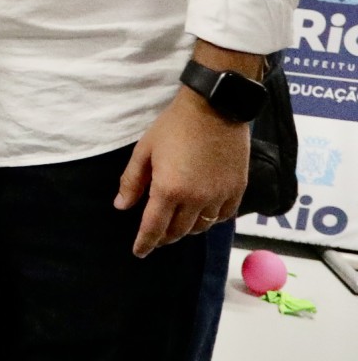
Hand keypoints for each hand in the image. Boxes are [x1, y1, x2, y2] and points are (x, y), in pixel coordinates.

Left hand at [115, 86, 249, 257]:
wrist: (215, 108)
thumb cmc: (174, 126)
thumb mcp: (144, 150)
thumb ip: (132, 181)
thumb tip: (122, 206)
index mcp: (169, 190)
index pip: (154, 228)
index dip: (145, 243)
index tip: (139, 252)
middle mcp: (196, 199)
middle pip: (178, 231)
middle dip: (163, 237)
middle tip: (155, 236)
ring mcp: (220, 196)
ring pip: (201, 227)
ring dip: (186, 230)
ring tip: (176, 224)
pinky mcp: (238, 190)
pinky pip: (223, 217)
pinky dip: (210, 220)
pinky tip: (202, 214)